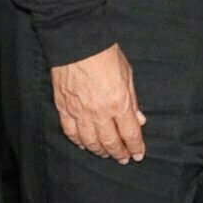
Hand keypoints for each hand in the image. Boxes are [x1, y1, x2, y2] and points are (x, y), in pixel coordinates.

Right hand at [53, 44, 145, 162]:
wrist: (76, 43)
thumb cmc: (105, 54)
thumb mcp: (127, 74)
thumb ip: (133, 100)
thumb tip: (139, 120)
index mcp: (118, 103)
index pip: (129, 134)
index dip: (135, 147)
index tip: (138, 155)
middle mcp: (99, 112)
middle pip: (110, 142)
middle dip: (118, 153)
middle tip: (123, 159)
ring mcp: (79, 112)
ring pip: (89, 141)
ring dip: (99, 151)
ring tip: (106, 154)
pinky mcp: (63, 108)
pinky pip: (70, 132)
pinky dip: (78, 142)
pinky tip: (84, 145)